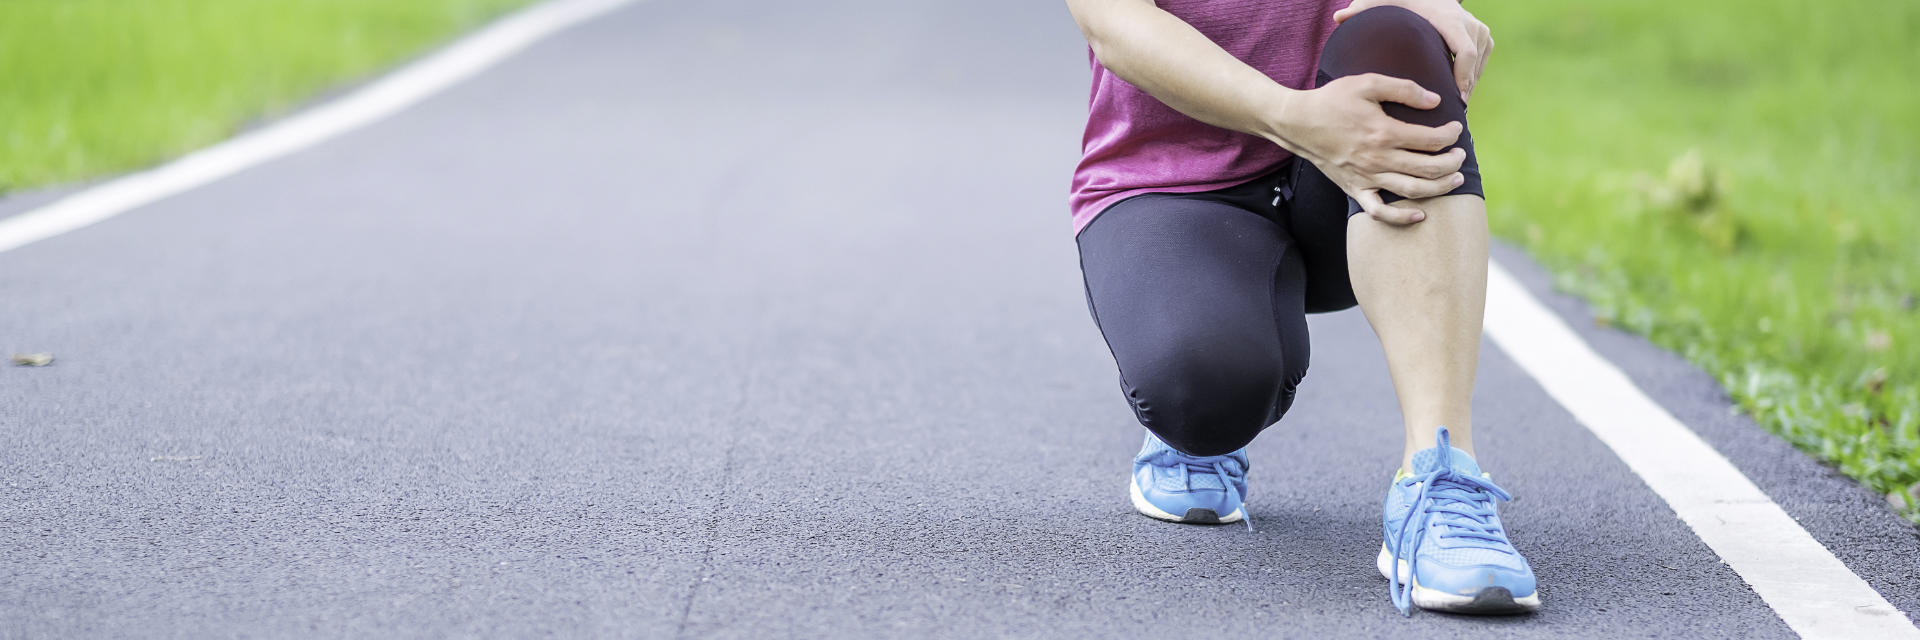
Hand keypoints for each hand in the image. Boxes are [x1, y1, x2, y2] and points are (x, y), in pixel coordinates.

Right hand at [1268, 74, 1464, 223]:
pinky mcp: (1355, 189)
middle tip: (1461, 155)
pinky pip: (1380, 212)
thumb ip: (1403, 89)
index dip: (1450, 135)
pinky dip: (1402, 217)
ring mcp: (1367, 177)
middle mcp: (1378, 159)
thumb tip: (1435, 100)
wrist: (1297, 123)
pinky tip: (1420, 215)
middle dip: (1452, 163)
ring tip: (1455, 179)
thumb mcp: (1367, 83)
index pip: (1431, 139)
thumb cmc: (1332, 100)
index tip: (1456, 129)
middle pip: (1428, 168)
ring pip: (1412, 190)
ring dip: (1440, 187)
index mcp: (1384, 132)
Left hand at [1335, 0, 1492, 102]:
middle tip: (1455, 111)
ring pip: (1481, 59)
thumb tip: (1339, 17)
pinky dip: (1474, 73)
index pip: (1466, 52)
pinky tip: (1459, 91)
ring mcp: (1476, 24)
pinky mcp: (1480, 30)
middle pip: (1476, 59)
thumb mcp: (1378, 1)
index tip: (1456, 99)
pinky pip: (1484, 55)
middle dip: (1467, 85)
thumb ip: (1360, 9)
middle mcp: (1466, 19)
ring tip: (1456, 105)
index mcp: (1446, 17)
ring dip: (1471, 81)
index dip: (1464, 77)